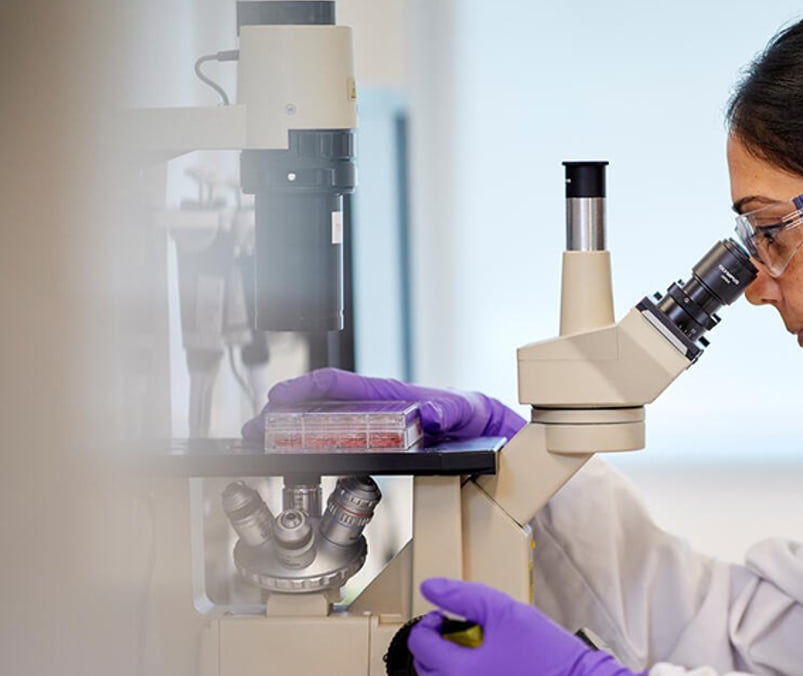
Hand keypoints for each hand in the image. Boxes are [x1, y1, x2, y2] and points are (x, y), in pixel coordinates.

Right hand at [241, 368, 525, 442]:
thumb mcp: (469, 410)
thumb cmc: (480, 418)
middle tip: (257, 429)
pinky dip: (316, 453)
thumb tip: (428, 411)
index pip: (343, 385)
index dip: (308, 387)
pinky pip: (344, 450)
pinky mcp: (384, 452)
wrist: (496, 440)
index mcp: (395, 396)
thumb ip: (452, 408)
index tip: (280, 396)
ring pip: (328, 429)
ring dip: (293, 435)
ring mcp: (379, 431)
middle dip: (286, 414)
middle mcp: (381, 411)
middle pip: (324, 407)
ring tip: (264, 447)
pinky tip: (298, 465)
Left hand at [408, 578, 641, 675]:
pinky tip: (483, 668)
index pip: (420, 643)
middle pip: (424, 667)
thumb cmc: (548, 654)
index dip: (429, 622)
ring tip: (469, 652)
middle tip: (455, 632)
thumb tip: (431, 587)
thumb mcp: (506, 612)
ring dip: (445, 664)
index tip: (443, 616)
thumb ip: (464, 596)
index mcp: (458, 670)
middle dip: (434, 645)